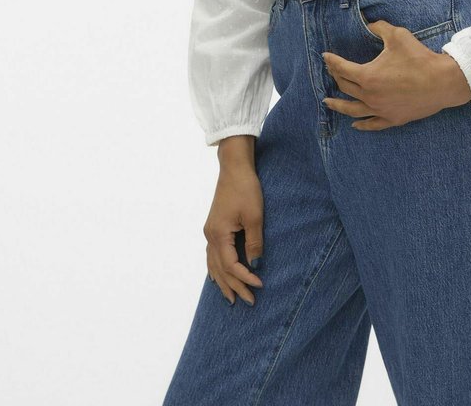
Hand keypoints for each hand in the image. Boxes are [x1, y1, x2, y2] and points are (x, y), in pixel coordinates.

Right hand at [203, 164, 265, 306]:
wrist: (234, 168)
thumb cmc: (245, 189)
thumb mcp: (255, 216)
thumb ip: (254, 242)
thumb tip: (255, 265)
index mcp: (219, 235)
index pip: (231, 266)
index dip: (245, 278)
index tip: (260, 285)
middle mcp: (210, 236)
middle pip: (221, 269)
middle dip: (234, 286)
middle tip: (249, 302)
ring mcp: (210, 231)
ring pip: (213, 264)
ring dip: (223, 282)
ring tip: (231, 298)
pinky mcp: (214, 227)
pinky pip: (212, 255)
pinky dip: (216, 269)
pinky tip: (218, 277)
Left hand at [321, 19, 470, 130]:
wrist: (442, 81)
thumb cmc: (419, 58)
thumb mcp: (397, 36)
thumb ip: (379, 28)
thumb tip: (369, 23)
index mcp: (367, 76)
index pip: (342, 68)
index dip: (332, 61)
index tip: (325, 56)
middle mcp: (370, 96)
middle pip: (345, 87)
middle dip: (336, 77)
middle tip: (331, 71)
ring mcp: (381, 109)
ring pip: (353, 109)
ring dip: (338, 105)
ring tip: (328, 102)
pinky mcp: (393, 118)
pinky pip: (373, 124)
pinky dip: (362, 124)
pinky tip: (355, 124)